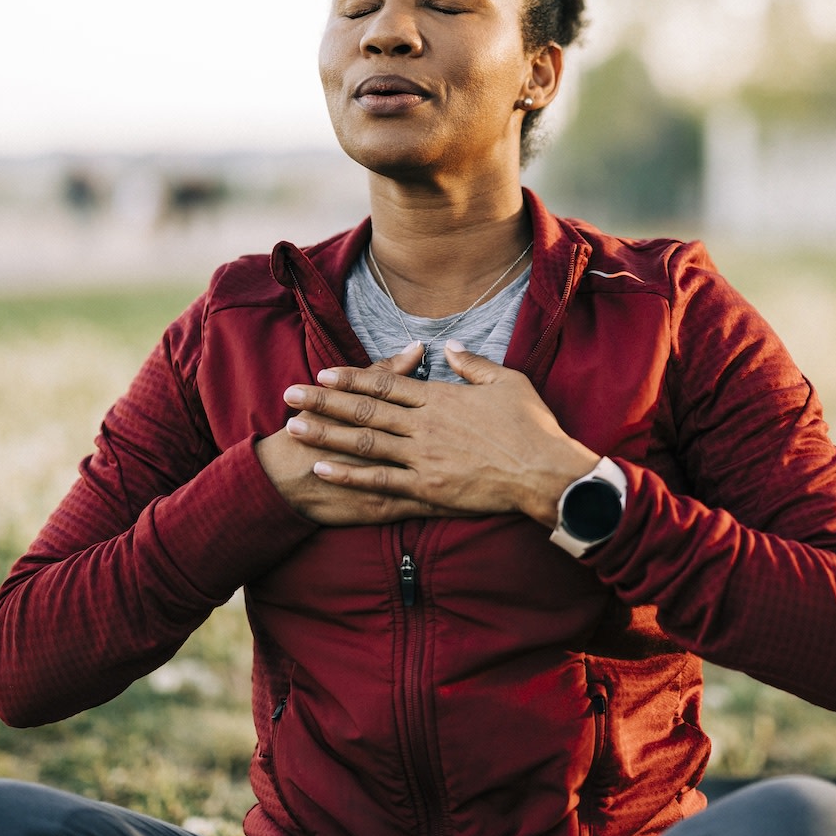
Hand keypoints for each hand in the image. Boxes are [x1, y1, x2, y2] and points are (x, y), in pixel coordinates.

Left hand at [284, 340, 599, 527]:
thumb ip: (473, 364)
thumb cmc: (532, 426)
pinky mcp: (427, 488)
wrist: (545, 471)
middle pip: (365, 409)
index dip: (352, 377)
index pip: (387, 383)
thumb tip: (449, 347)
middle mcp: (424, 425)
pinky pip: (380, 480)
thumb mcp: (508, 382)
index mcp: (441, 398)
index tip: (324, 373)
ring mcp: (423, 457)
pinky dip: (349, 475)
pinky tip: (323, 469)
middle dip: (324, 401)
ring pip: (364, 442)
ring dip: (326, 433)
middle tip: (290, 395)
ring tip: (295, 428)